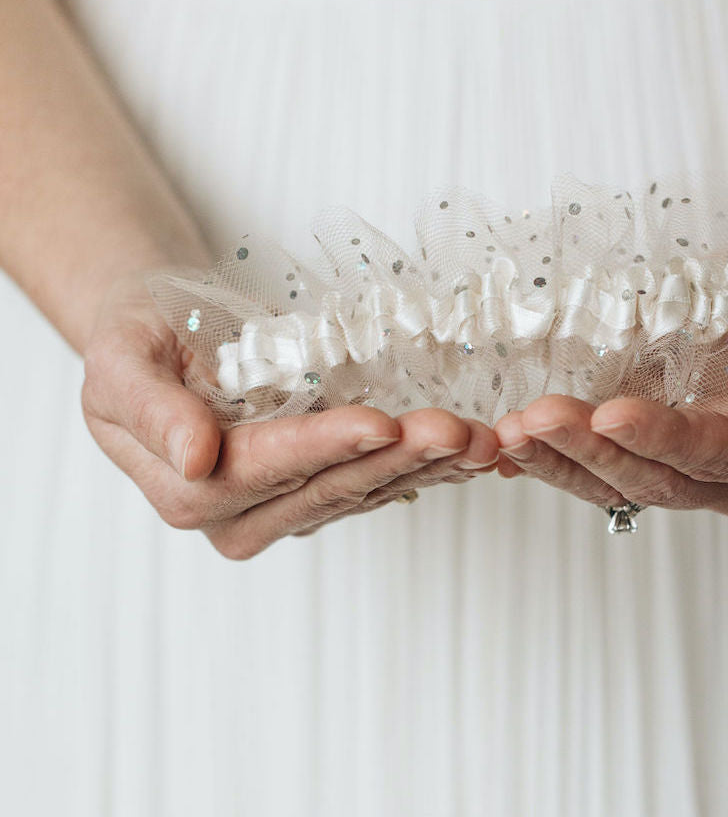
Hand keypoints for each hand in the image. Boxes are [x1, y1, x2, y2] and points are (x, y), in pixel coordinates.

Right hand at [81, 275, 498, 558]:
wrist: (164, 336)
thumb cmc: (138, 341)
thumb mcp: (120, 364)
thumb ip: (153, 413)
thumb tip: (196, 459)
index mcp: (191, 490)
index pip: (267, 469)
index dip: (325, 447)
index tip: (380, 422)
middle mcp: (242, 514)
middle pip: (330, 487)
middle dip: (398, 459)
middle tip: (458, 431)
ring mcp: (287, 506)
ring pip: (366, 490)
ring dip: (429, 467)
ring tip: (483, 440)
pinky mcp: (322, 487)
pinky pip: (379, 481)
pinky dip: (430, 467)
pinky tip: (472, 452)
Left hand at [493, 264, 727, 517]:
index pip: (715, 456)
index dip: (661, 439)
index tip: (609, 414)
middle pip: (654, 478)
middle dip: (589, 452)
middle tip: (532, 420)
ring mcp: (689, 468)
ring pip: (618, 481)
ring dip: (560, 461)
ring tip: (510, 433)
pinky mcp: (654, 447)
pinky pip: (602, 464)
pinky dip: (556, 459)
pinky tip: (512, 450)